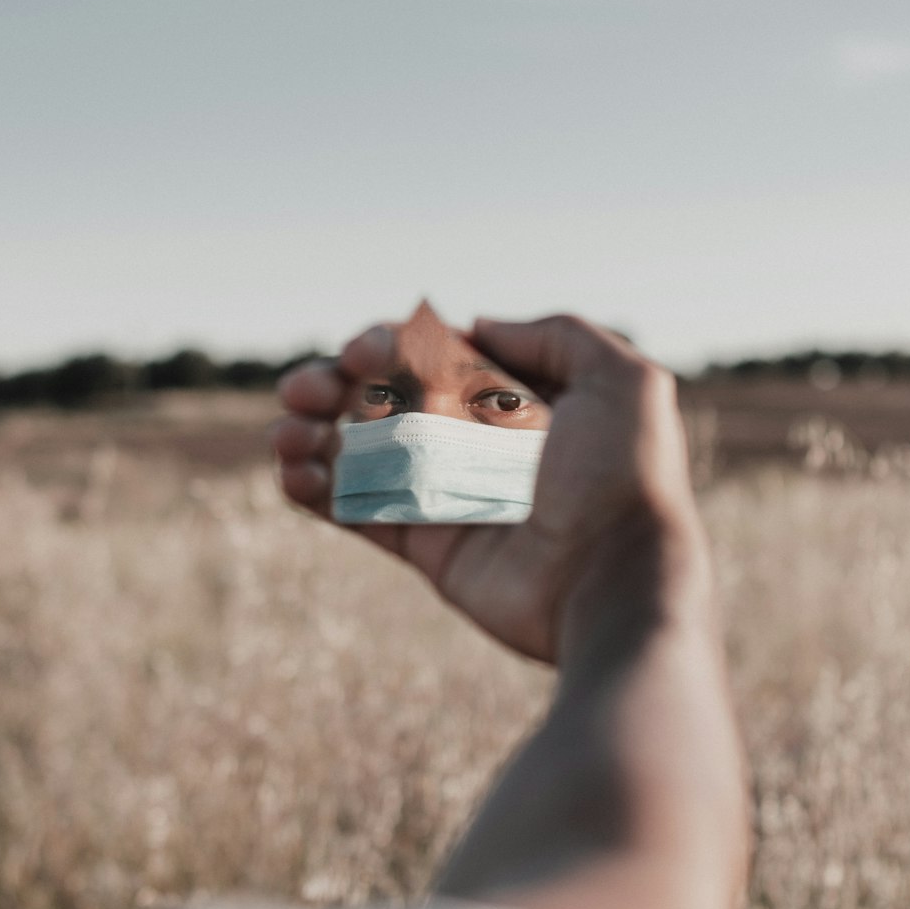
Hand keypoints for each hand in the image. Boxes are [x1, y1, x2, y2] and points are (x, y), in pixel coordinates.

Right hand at [271, 315, 704, 663]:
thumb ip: (559, 334)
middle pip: (386, 400)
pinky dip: (316, 491)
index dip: (388, 346)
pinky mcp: (428, 547)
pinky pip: (358, 513)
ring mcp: (448, 495)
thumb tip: (478, 325)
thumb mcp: (622, 383)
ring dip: (311, 434)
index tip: (359, 350)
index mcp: (517, 400)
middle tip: (305, 389)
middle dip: (334, 386)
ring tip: (287, 434)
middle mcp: (477, 443)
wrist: (612, 583)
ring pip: (360, 453)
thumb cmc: (622, 480)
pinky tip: (292, 473)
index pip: (435, 357)